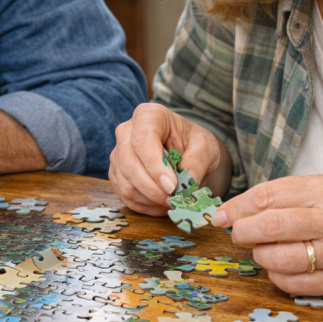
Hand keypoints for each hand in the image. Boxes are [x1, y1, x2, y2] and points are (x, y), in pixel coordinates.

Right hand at [109, 103, 223, 216]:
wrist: (186, 150)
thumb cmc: (193, 142)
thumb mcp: (205, 146)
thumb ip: (197, 161)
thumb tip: (188, 182)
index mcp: (149, 115)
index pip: (142, 140)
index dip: (155, 166)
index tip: (172, 186)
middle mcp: (127, 131)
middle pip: (128, 164)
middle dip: (152, 188)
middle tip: (174, 200)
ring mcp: (118, 152)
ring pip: (124, 182)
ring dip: (148, 199)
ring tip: (171, 203)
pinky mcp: (117, 172)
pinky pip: (124, 194)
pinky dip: (143, 205)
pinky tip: (160, 205)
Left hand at [213, 175, 322, 294]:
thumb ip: (289, 193)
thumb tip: (241, 207)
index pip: (268, 196)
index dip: (237, 206)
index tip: (221, 214)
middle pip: (270, 227)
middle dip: (242, 231)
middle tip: (236, 233)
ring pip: (279, 258)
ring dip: (258, 255)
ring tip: (260, 249)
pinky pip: (295, 283)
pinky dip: (276, 276)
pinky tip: (278, 266)